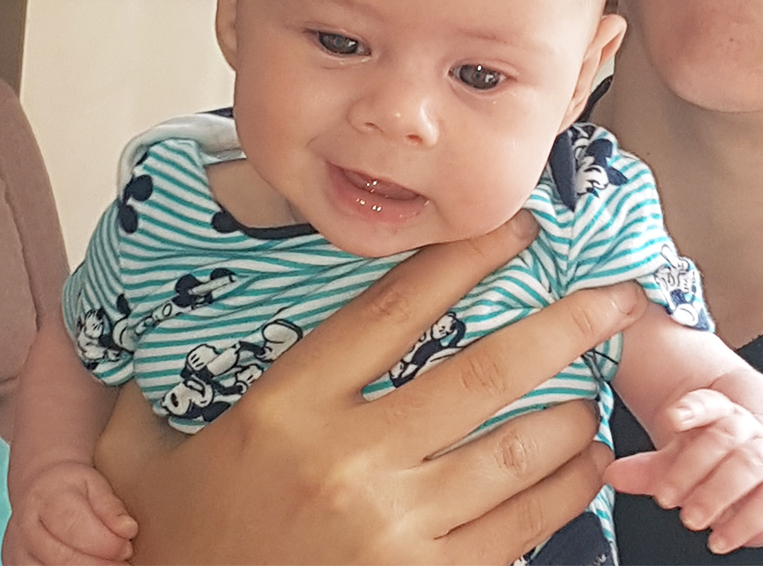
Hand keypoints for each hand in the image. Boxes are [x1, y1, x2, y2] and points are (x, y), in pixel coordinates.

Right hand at [2, 460, 137, 564]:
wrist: (39, 487)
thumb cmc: (72, 485)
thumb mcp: (95, 483)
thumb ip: (111, 506)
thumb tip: (128, 530)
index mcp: (47, 498)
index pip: (75, 527)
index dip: (105, 543)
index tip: (127, 547)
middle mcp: (26, 527)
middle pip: (61, 558)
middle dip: (98, 565)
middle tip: (123, 564)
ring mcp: (16, 550)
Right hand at [95, 212, 646, 563]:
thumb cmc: (179, 542)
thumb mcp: (146, 457)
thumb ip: (156, 384)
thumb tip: (173, 319)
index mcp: (288, 409)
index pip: (397, 308)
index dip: (468, 258)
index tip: (520, 227)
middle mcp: (349, 463)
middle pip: (483, 373)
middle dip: (563, 325)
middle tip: (617, 294)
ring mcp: (392, 534)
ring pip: (516, 454)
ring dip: (572, 413)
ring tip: (597, 385)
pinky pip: (517, 534)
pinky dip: (564, 494)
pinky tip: (584, 466)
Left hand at [607, 387, 762, 552]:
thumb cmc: (719, 463)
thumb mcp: (682, 461)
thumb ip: (649, 469)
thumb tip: (612, 474)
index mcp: (722, 412)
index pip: (708, 402)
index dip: (690, 409)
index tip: (670, 420)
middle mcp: (748, 428)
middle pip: (723, 437)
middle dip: (692, 468)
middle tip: (666, 497)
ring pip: (748, 464)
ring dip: (717, 493)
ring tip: (691, 519)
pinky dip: (746, 522)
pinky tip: (720, 539)